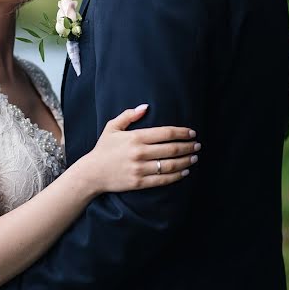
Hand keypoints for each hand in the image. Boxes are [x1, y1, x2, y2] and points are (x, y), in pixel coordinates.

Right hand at [77, 103, 199, 193]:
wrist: (91, 173)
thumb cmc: (103, 149)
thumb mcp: (112, 127)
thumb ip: (129, 115)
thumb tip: (146, 107)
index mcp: (135, 137)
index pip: (166, 133)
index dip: (182, 132)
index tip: (192, 133)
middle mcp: (139, 153)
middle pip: (172, 148)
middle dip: (188, 146)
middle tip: (197, 145)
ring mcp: (140, 168)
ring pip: (170, 164)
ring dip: (186, 161)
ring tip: (194, 157)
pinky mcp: (139, 182)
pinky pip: (163, 179)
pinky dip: (177, 175)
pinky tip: (185, 171)